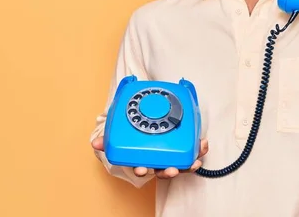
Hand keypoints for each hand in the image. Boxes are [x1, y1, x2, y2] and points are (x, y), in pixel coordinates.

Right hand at [91, 136, 208, 178]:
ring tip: (195, 161)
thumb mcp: (120, 137)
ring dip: (188, 164)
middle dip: (169, 171)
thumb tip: (95, 143)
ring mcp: (171, 156)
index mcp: (142, 159)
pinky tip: (202, 143)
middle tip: (172, 169)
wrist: (145, 127)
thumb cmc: (134, 137)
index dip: (141, 169)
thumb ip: (109, 140)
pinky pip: (191, 152)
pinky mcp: (182, 148)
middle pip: (163, 171)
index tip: (141, 169)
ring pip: (180, 165)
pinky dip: (198, 149)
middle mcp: (157, 161)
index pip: (141, 168)